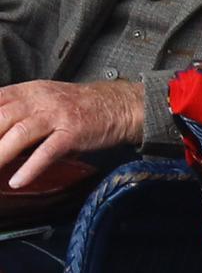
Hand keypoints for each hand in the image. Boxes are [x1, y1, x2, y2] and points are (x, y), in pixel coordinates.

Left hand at [0, 80, 143, 186]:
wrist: (118, 105)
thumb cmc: (78, 107)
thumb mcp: (43, 100)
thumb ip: (16, 112)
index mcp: (28, 91)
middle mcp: (40, 100)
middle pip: (0, 118)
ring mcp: (57, 115)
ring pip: (20, 133)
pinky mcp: (73, 132)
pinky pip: (48, 150)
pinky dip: (31, 167)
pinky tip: (18, 181)